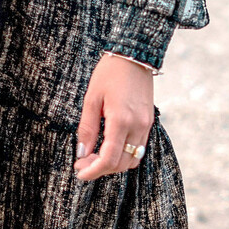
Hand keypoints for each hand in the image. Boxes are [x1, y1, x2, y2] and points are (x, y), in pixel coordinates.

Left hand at [74, 53, 153, 182]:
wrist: (134, 56)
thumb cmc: (110, 73)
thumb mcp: (92, 99)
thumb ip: (87, 128)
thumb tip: (82, 152)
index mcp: (121, 121)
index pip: (109, 159)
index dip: (93, 171)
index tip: (79, 172)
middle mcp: (137, 126)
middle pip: (121, 164)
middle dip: (100, 169)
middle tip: (82, 164)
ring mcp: (146, 125)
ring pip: (132, 159)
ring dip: (113, 164)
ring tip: (94, 157)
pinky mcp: (149, 122)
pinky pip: (138, 148)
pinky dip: (124, 155)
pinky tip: (108, 148)